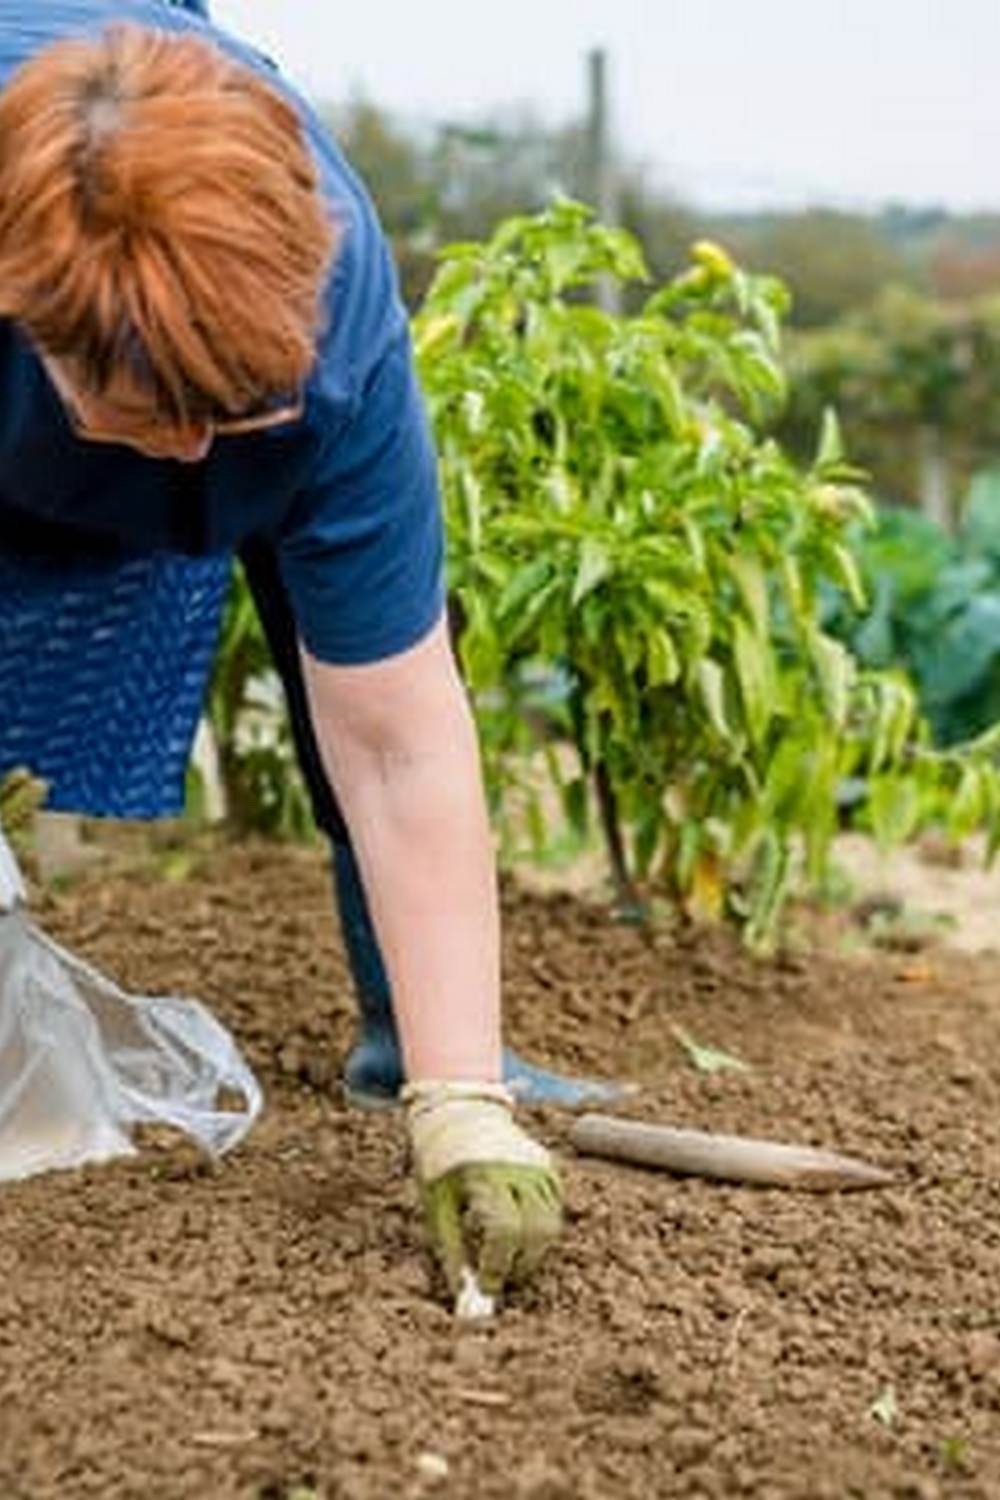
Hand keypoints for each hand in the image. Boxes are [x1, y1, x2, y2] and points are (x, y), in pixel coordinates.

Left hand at [404, 1081, 562, 1308]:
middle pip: (537, 1231)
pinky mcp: (548, 1168)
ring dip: (532, 1250)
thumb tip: (466, 1298)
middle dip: (521, 1264)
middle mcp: (516, 1168)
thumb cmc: (441, 1165)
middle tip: (500, 1277)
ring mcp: (537, 1166)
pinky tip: (517, 1231)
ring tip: (507, 1256)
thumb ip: (453, 1253)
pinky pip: (554, 1210)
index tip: (486, 1289)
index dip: (498, 1266)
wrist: (460, 1116)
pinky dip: (539, 1230)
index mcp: (483, 1175)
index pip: (504, 1231)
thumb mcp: (437, 1207)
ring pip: (550, 1224)